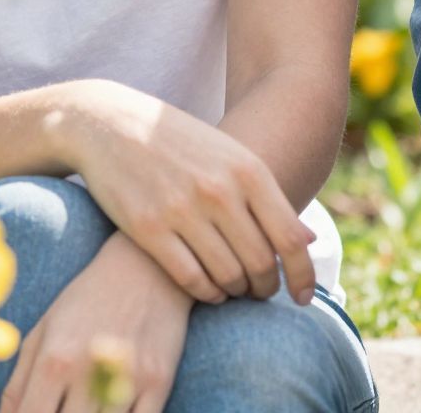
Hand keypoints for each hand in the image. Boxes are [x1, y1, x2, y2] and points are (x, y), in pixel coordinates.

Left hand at [1, 232, 192, 412]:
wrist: (146, 265)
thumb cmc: (88, 299)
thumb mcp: (43, 331)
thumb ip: (18, 384)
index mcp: (53, 360)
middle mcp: (88, 370)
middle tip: (63, 408)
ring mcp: (128, 378)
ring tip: (86, 408)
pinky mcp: (161, 381)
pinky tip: (114, 411)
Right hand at [58, 81, 315, 306]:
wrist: (112, 124)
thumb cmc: (181, 144)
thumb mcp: (230, 155)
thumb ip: (268, 197)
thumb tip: (309, 240)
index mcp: (248, 169)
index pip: (291, 238)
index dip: (303, 275)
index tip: (304, 297)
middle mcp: (219, 189)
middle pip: (260, 262)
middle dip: (266, 288)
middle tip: (263, 294)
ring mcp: (182, 209)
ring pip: (227, 275)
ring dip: (236, 291)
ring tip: (236, 289)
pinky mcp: (148, 228)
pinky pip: (190, 278)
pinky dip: (206, 293)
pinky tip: (209, 290)